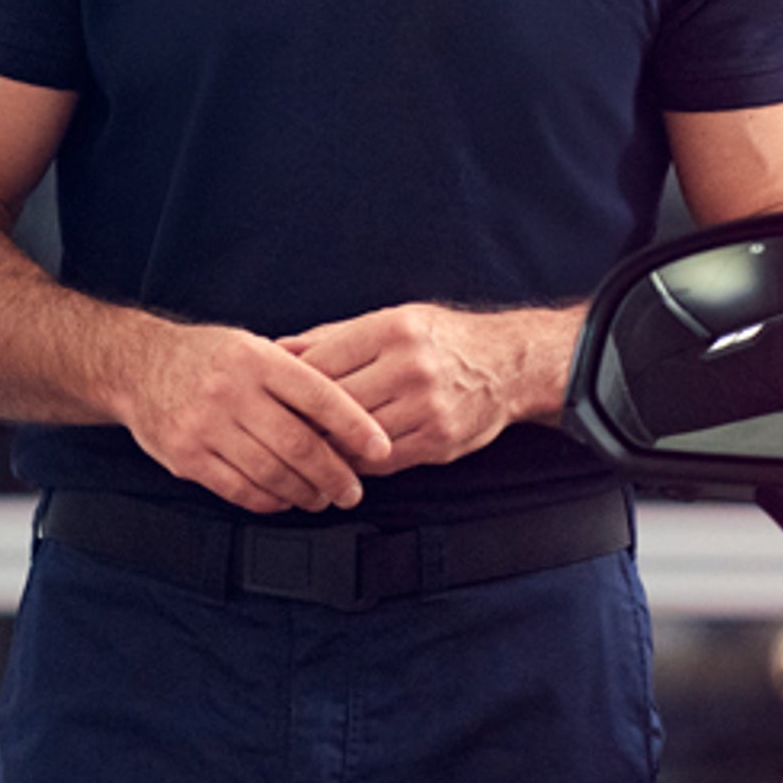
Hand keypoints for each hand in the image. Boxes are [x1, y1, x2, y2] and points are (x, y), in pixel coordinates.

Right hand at [118, 320, 392, 513]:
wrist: (136, 366)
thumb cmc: (205, 357)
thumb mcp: (251, 346)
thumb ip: (294, 373)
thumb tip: (351, 413)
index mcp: (256, 360)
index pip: (319, 395)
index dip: (355, 426)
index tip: (380, 448)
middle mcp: (231, 392)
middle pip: (298, 444)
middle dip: (335, 473)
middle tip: (353, 490)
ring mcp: (205, 426)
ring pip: (270, 472)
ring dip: (304, 492)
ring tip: (321, 497)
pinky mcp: (186, 456)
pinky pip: (237, 489)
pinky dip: (268, 501)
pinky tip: (283, 499)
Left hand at [277, 303, 575, 474]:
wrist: (508, 364)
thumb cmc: (441, 340)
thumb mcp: (390, 320)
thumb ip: (332, 337)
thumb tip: (278, 349)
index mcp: (393, 329)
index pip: (322, 362)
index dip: (292, 384)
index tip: (275, 396)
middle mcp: (411, 366)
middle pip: (335, 403)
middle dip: (304, 419)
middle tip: (282, 428)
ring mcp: (427, 407)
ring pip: (355, 437)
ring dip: (328, 446)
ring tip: (309, 446)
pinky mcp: (439, 441)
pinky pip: (382, 461)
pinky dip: (358, 462)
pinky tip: (346, 457)